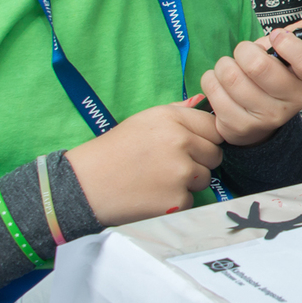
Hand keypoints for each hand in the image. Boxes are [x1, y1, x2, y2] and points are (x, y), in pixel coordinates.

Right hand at [65, 103, 223, 224]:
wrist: (86, 184)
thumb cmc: (115, 150)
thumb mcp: (143, 120)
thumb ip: (177, 111)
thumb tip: (202, 102)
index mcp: (172, 119)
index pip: (213, 126)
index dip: (204, 137)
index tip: (189, 145)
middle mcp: (180, 142)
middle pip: (215, 154)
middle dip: (199, 161)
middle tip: (169, 164)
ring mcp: (180, 172)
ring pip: (206, 177)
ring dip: (189, 181)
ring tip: (159, 179)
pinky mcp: (177, 199)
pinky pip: (192, 199)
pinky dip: (176, 200)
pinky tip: (154, 194)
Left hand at [199, 27, 301, 145]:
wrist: (258, 124)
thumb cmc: (269, 81)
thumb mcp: (284, 62)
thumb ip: (290, 40)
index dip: (288, 44)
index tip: (275, 37)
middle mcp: (291, 101)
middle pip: (258, 66)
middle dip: (243, 51)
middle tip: (243, 54)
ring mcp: (266, 117)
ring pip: (231, 76)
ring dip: (224, 65)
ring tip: (229, 70)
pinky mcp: (240, 126)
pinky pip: (214, 89)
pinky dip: (210, 79)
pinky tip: (219, 84)